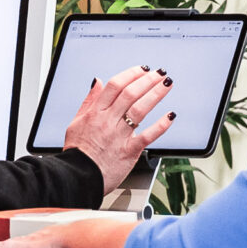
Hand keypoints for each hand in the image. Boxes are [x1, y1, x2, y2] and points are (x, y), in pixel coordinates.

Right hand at [62, 65, 175, 193]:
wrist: (77, 178)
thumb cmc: (77, 153)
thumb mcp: (76, 122)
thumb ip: (89, 101)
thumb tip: (97, 82)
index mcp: (95, 113)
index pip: (115, 86)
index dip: (131, 74)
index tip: (142, 69)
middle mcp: (108, 122)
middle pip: (130, 94)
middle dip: (147, 80)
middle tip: (159, 73)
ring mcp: (119, 136)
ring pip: (140, 110)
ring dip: (156, 94)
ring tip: (167, 85)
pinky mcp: (129, 152)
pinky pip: (148, 136)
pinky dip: (161, 125)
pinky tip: (170, 115)